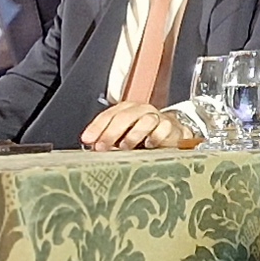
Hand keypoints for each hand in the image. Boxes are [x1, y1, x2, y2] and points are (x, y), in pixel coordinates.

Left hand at [82, 99, 200, 149]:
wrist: (171, 134)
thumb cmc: (144, 136)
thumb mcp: (124, 137)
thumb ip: (109, 141)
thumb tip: (92, 149)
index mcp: (125, 111)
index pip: (108, 115)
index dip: (96, 127)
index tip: (87, 139)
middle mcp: (140, 111)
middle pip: (125, 116)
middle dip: (111, 132)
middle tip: (102, 146)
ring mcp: (156, 117)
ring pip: (145, 120)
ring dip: (133, 134)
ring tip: (125, 147)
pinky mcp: (170, 126)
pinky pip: (163, 129)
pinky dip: (155, 137)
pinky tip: (149, 145)